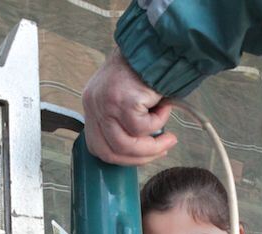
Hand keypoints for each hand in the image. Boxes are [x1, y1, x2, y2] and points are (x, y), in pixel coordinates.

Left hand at [81, 47, 177, 164]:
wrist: (154, 46)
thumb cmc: (144, 69)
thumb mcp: (124, 97)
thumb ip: (124, 120)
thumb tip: (141, 146)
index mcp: (92, 105)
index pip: (97, 146)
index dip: (121, 158)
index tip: (142, 156)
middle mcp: (94, 105)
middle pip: (110, 151)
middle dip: (140, 157)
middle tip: (161, 151)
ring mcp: (107, 105)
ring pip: (127, 145)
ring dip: (153, 146)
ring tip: (170, 138)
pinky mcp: (124, 103)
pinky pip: (144, 128)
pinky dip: (159, 121)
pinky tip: (164, 106)